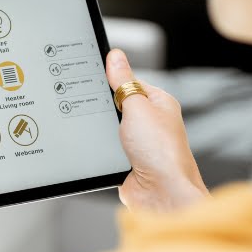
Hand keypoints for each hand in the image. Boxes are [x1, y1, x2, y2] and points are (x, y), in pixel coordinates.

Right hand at [106, 49, 208, 211]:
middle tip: (91, 105)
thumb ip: (123, 81)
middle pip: (115, 105)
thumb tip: (116, 56)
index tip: (90, 73)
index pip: (129, 81)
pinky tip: (97, 148)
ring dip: (101, 131)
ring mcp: (137, 143)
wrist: (161, 194)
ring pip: (108, 128)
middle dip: (103, 107)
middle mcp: (150, 122)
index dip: (110, 78)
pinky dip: (98, 148)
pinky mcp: (125, 161)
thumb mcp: (138, 107)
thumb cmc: (162, 152)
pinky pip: (104, 148)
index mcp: (159, 103)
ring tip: (100, 131)